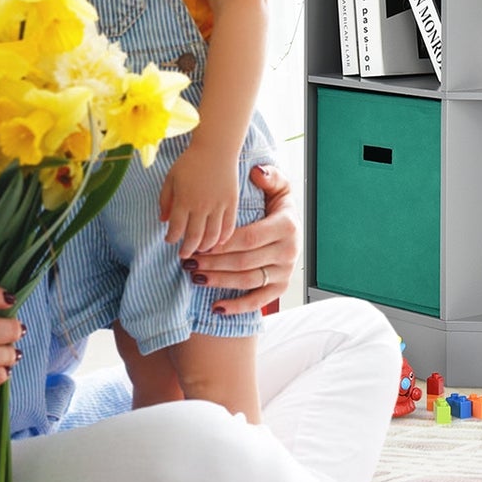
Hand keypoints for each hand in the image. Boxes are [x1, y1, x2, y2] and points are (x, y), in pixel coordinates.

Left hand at [159, 142, 239, 256]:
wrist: (216, 147)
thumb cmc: (190, 161)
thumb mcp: (171, 178)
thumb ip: (165, 200)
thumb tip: (163, 221)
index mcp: (183, 200)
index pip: (176, 229)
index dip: (171, 238)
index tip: (170, 240)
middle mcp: (201, 206)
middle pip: (194, 237)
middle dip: (187, 249)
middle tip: (184, 254)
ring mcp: (218, 205)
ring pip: (212, 236)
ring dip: (205, 246)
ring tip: (200, 249)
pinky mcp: (232, 203)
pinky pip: (229, 226)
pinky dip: (224, 237)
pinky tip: (218, 242)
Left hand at [184, 163, 299, 314]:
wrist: (292, 227)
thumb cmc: (276, 205)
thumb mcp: (277, 186)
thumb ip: (269, 177)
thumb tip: (257, 173)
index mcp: (287, 226)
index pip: (250, 238)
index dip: (223, 243)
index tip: (201, 242)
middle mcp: (289, 251)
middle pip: (245, 261)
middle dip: (214, 262)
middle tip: (189, 259)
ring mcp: (285, 272)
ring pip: (247, 280)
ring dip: (219, 281)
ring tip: (195, 276)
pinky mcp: (280, 288)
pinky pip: (258, 301)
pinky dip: (238, 307)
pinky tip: (216, 307)